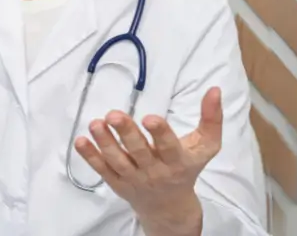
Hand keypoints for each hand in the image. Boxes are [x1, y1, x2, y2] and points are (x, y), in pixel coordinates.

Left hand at [73, 87, 222, 232]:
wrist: (169, 206)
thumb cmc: (187, 168)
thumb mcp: (205, 146)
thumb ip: (211, 119)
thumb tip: (215, 89)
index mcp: (177, 161)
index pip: (168, 147)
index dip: (160, 133)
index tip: (149, 118)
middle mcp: (154, 171)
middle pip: (139, 152)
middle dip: (126, 134)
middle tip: (113, 115)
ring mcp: (133, 178)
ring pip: (117, 161)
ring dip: (105, 142)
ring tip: (95, 123)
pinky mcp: (116, 183)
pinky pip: (102, 170)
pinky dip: (90, 157)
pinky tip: (80, 141)